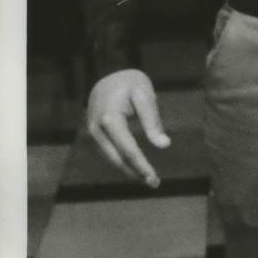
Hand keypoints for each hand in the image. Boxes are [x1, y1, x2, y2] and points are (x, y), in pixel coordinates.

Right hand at [87, 69, 169, 186]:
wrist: (107, 74)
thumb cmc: (130, 82)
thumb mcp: (145, 95)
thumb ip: (152, 121)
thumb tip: (164, 145)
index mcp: (109, 119)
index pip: (128, 150)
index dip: (141, 166)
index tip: (154, 179)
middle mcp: (96, 130)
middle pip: (117, 159)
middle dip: (135, 173)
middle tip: (154, 184)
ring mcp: (92, 133)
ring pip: (111, 158)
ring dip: (128, 170)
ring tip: (148, 178)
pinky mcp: (95, 134)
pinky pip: (108, 152)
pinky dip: (121, 161)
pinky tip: (135, 167)